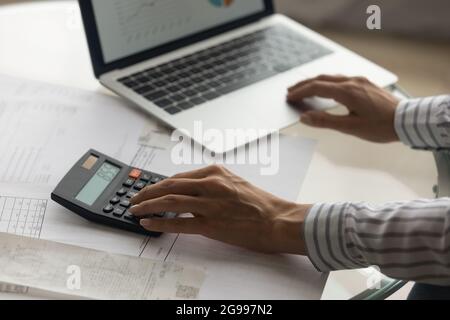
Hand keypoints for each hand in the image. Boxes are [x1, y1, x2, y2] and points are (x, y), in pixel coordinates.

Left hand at [129, 165, 310, 254]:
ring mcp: (210, 204)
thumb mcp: (235, 182)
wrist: (277, 220)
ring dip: (148, 205)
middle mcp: (210, 185)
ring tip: (135, 209)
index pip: (179, 177)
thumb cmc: (259, 203)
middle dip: (147, 192)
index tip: (149, 189)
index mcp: (216, 172)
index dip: (160, 184)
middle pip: (169, 185)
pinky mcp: (211, 224)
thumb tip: (189, 189)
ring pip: (170, 201)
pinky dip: (160, 222)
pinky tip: (148, 223)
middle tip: (134, 198)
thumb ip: (212, 183)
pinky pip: (179, 222)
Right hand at [287, 75, 399, 142]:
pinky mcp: (365, 84)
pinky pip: (341, 79)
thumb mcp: (350, 128)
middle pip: (322, 79)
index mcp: (347, 92)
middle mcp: (353, 82)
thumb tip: (305, 117)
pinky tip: (325, 89)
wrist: (406, 121)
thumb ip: (325, 121)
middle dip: (304, 85)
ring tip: (304, 90)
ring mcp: (360, 81)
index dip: (301, 92)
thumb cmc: (381, 126)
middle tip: (291, 92)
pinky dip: (327, 83)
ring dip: (315, 82)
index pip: (317, 87)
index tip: (289, 97)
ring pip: (331, 78)